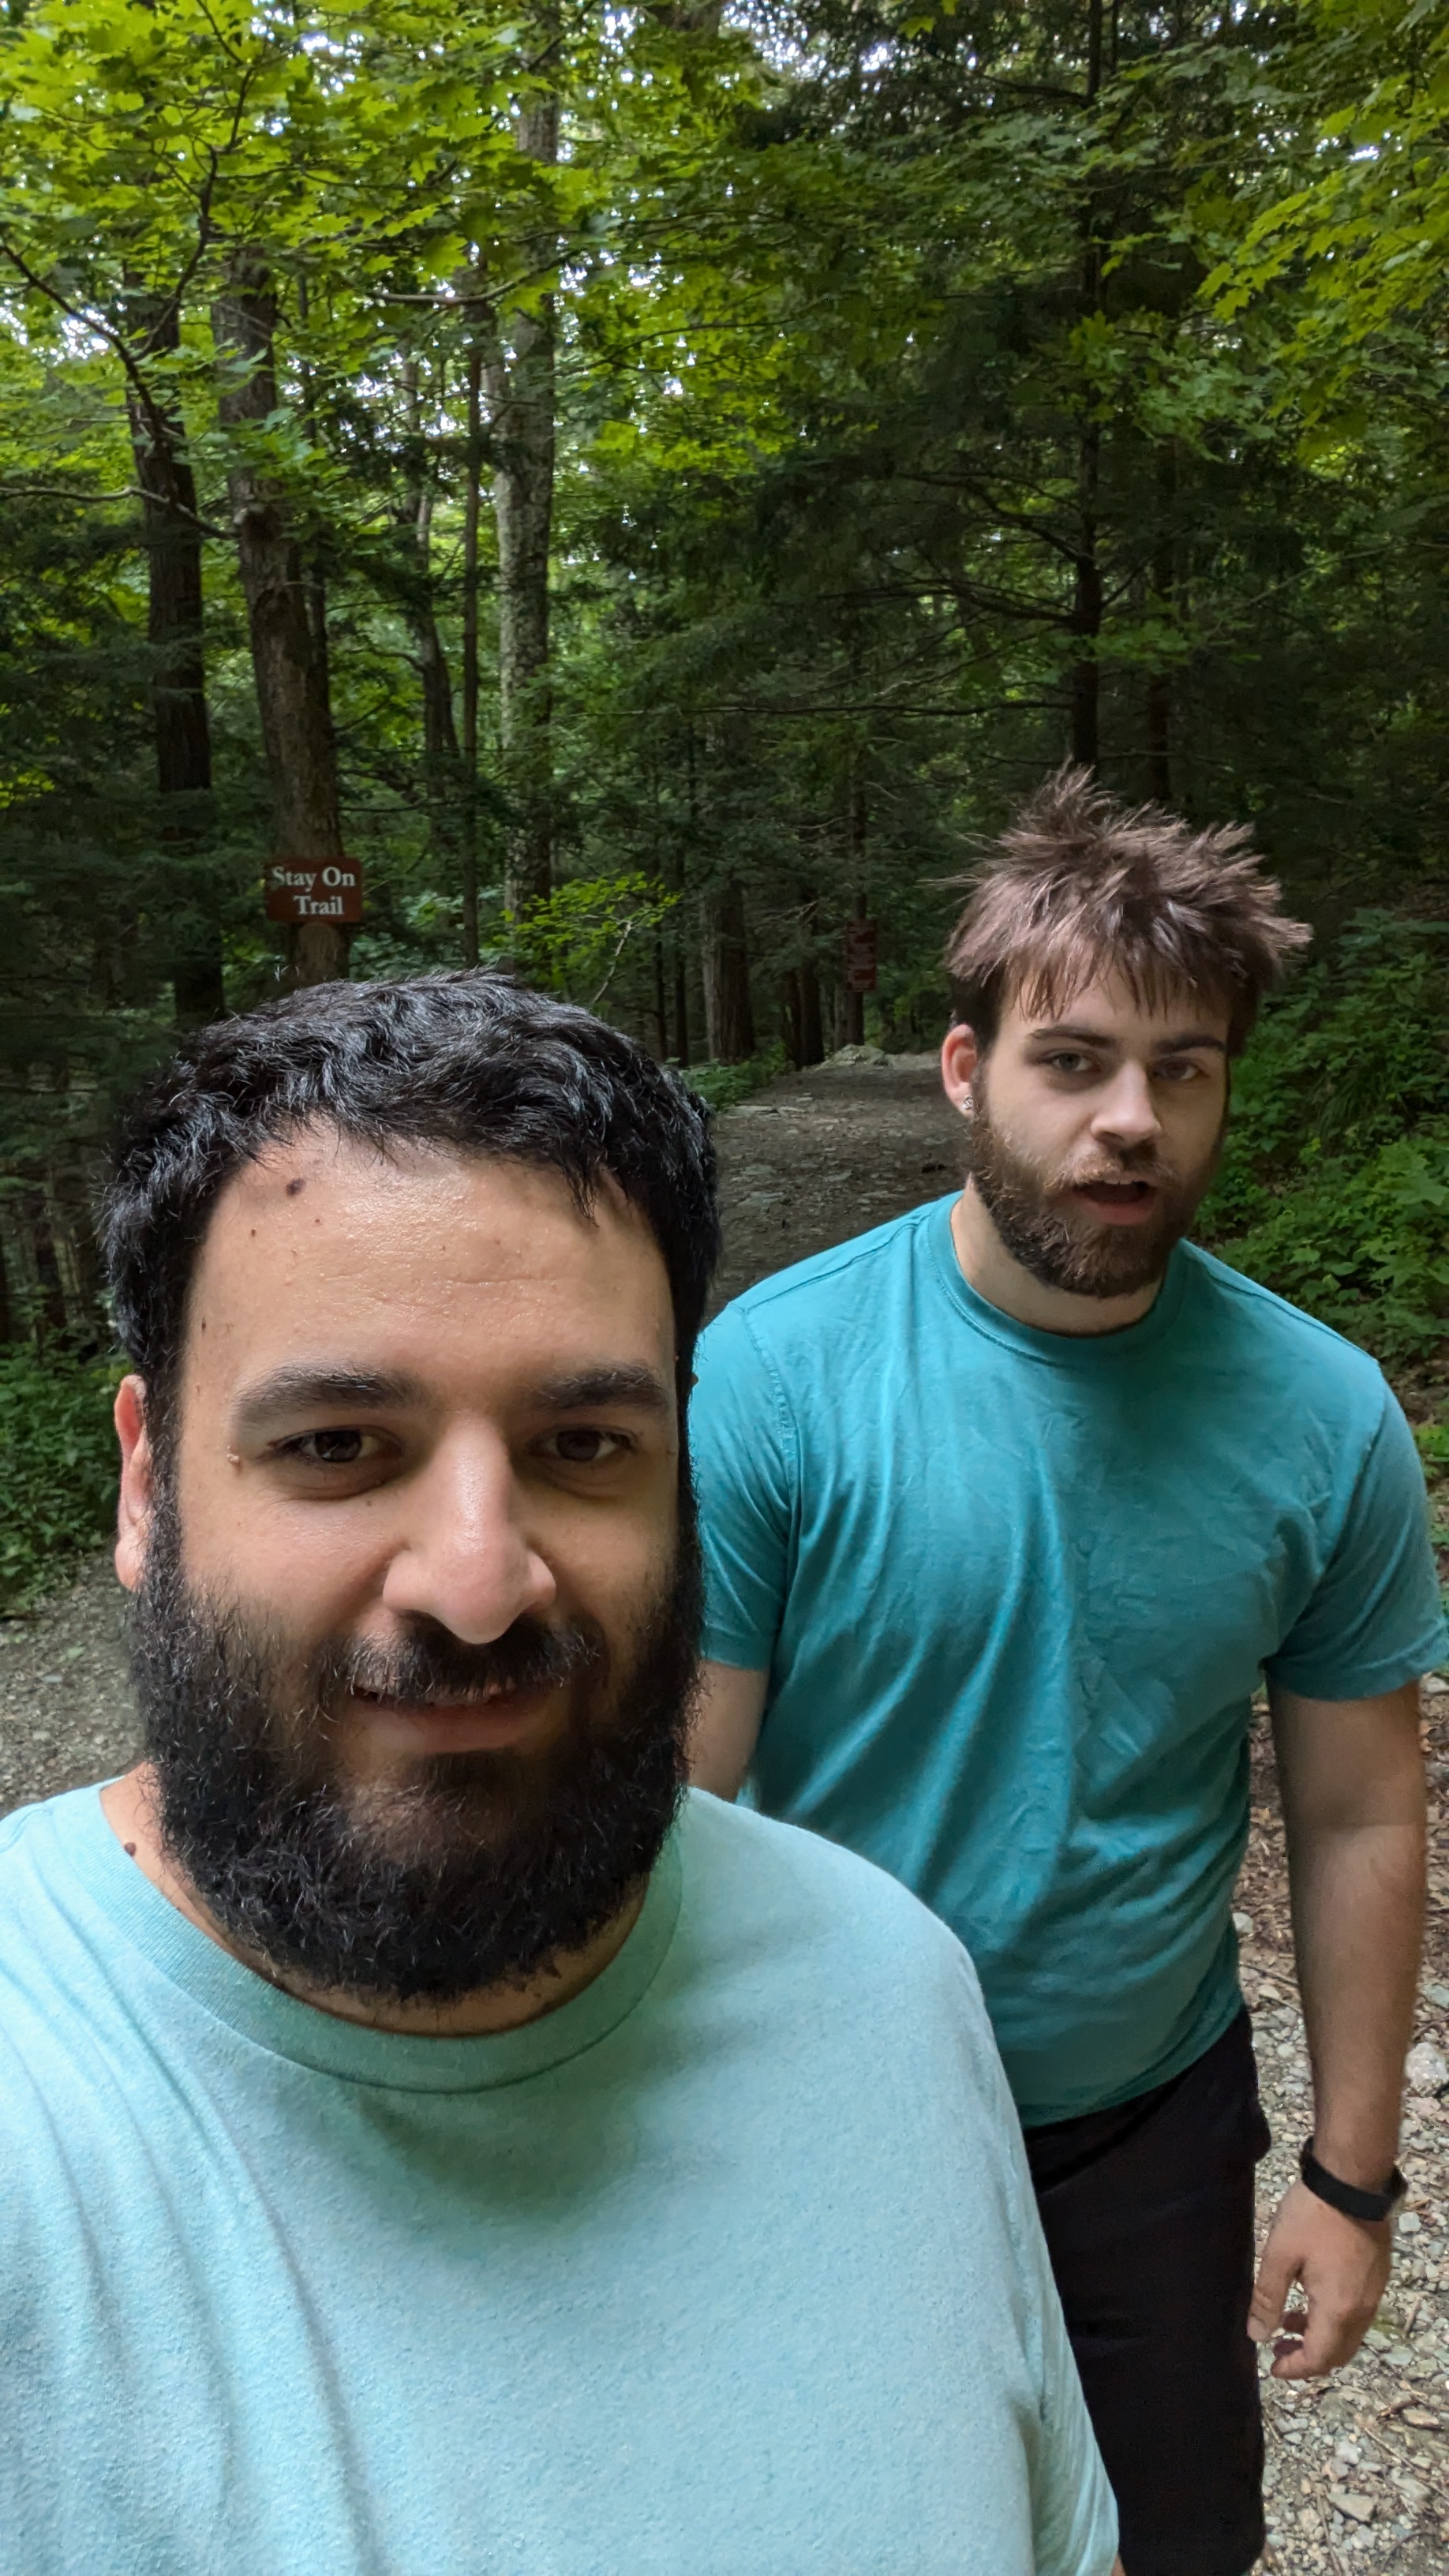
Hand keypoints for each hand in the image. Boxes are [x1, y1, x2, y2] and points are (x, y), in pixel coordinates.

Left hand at [1249, 2178, 1392, 2378]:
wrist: (1351, 2181)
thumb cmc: (1312, 2216)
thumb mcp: (1279, 2255)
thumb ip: (1267, 2298)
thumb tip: (1257, 2336)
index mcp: (1338, 2309)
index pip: (1318, 2358)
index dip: (1295, 2370)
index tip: (1272, 2368)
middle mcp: (1362, 2309)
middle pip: (1337, 2353)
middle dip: (1307, 2358)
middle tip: (1277, 2350)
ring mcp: (1373, 2293)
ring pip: (1348, 2335)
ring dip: (1319, 2337)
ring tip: (1287, 2321)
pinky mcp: (1376, 2277)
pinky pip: (1355, 2314)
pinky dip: (1332, 2319)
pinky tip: (1310, 2298)